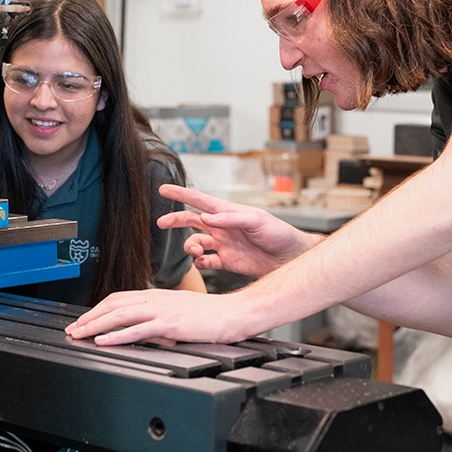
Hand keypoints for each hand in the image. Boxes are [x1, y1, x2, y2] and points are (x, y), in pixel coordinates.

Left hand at [65, 288, 253, 345]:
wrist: (236, 313)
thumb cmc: (213, 315)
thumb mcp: (180, 311)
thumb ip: (161, 316)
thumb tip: (144, 327)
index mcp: (158, 295)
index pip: (119, 298)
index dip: (98, 309)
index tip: (84, 320)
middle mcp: (156, 299)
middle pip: (114, 304)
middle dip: (89, 317)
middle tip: (72, 329)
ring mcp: (163, 311)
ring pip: (120, 314)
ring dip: (96, 325)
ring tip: (79, 334)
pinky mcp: (171, 324)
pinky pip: (139, 329)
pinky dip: (118, 335)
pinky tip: (105, 341)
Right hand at [157, 184, 319, 277]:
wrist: (291, 258)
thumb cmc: (279, 233)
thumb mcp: (257, 221)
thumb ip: (231, 219)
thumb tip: (207, 218)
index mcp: (228, 212)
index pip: (200, 200)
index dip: (181, 194)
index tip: (164, 189)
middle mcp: (223, 227)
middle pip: (191, 221)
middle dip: (175, 221)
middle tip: (161, 223)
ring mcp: (224, 244)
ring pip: (196, 242)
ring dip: (190, 246)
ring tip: (195, 250)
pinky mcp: (227, 262)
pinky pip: (206, 261)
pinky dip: (199, 262)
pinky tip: (203, 262)